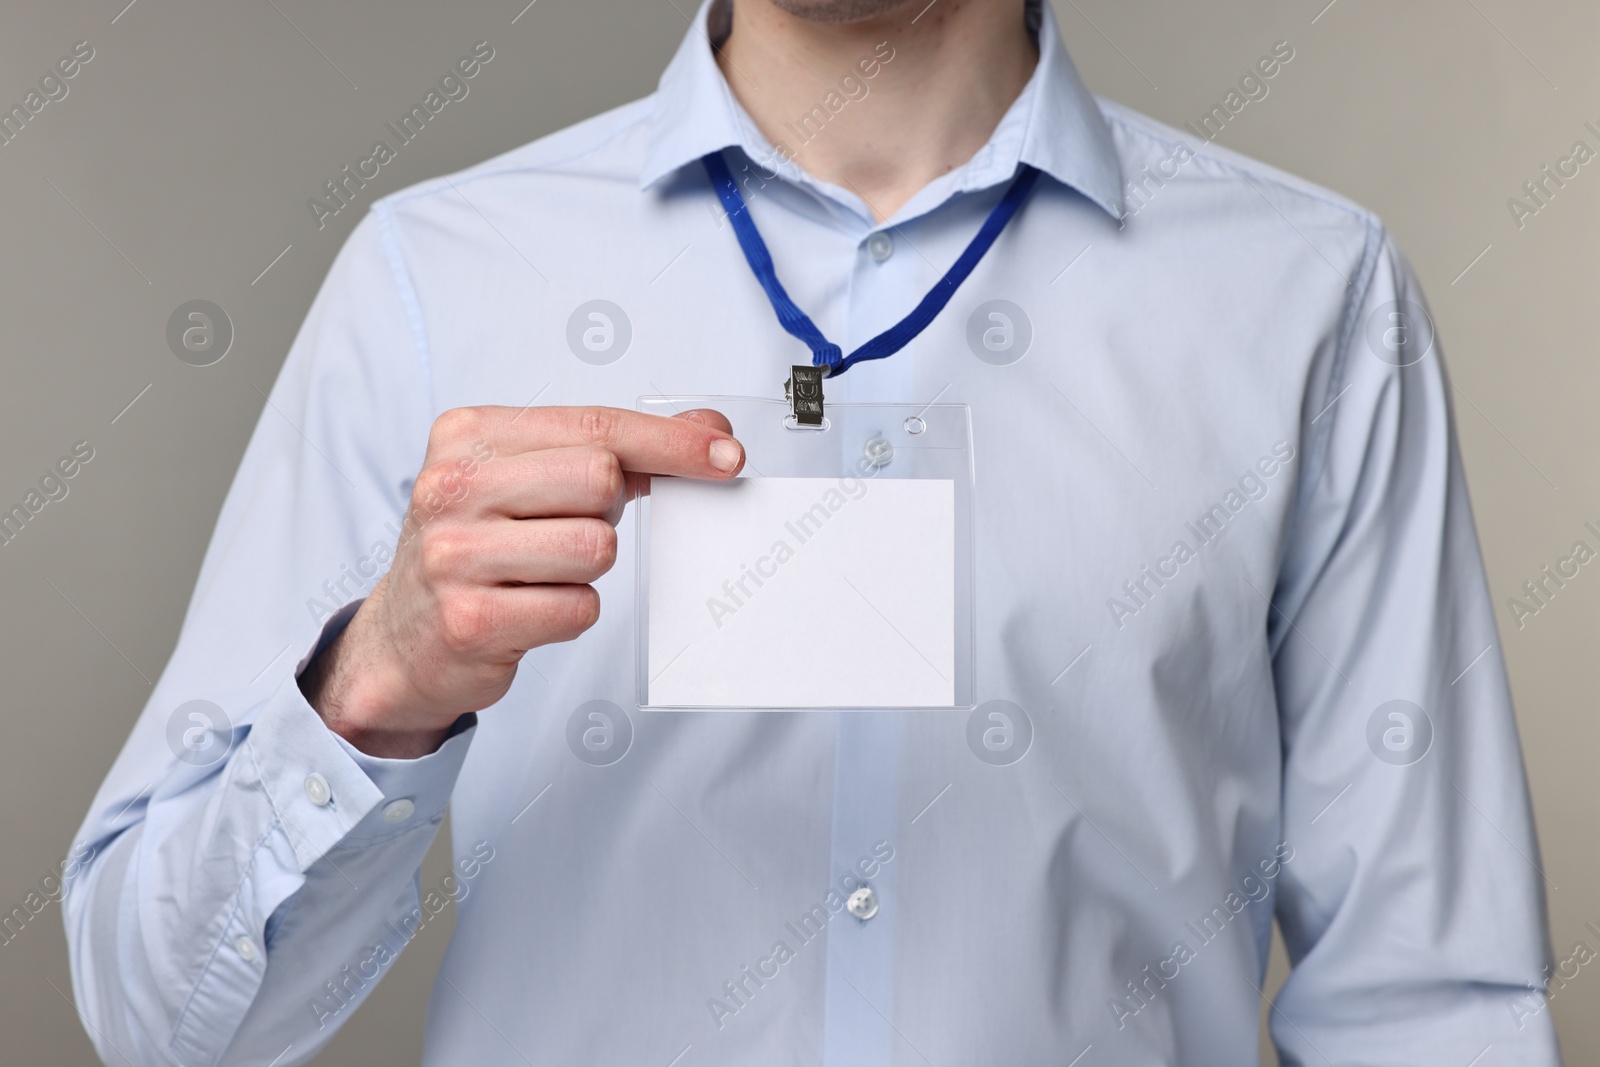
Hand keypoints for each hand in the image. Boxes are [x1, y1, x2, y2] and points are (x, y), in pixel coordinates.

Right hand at [299, 405, 742, 757]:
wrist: (403, 638)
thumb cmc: (481, 547)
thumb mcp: (531, 479)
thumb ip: (620, 450)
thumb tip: (713, 435)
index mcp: (467, 434)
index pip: (595, 426)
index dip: (670, 442)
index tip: (727, 456)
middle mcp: (451, 486)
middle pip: (600, 480)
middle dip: (605, 511)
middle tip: (562, 528)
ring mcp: (454, 555)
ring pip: (595, 546)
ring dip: (587, 568)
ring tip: (539, 572)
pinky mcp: (470, 620)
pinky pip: (579, 608)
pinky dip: (570, 612)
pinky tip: (528, 610)